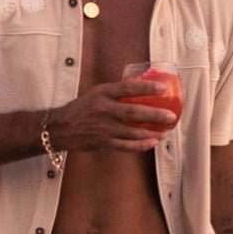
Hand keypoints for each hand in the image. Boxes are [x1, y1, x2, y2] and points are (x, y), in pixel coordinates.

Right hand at [48, 80, 177, 152]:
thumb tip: (141, 89)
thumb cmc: (82, 108)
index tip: (162, 89)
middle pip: (134, 111)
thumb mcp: (96, 93)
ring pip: (133, 131)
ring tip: (165, 132)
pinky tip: (152, 143)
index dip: (146, 88)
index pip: (127, 88)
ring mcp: (103, 127)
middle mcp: (103, 109)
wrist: (62, 127)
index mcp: (102, 93)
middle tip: (170, 116)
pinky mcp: (103, 141)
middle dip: (154, 114)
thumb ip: (115, 93)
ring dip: (151, 133)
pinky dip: (141, 145)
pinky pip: (126, 145)